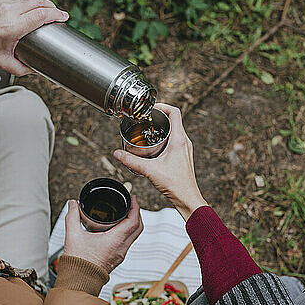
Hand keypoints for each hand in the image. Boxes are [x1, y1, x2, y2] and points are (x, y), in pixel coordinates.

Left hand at [0, 0, 68, 75]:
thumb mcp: (4, 64)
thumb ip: (23, 69)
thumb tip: (38, 69)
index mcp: (14, 26)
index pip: (42, 15)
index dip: (56, 14)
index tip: (64, 17)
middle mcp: (8, 10)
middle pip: (38, 2)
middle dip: (51, 7)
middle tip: (56, 13)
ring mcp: (0, 0)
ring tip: (45, 6)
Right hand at [63, 197, 143, 272]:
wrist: (78, 282)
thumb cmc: (77, 263)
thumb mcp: (73, 236)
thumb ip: (72, 217)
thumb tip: (72, 204)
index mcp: (115, 241)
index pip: (133, 221)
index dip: (135, 207)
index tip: (132, 198)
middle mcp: (121, 248)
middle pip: (138, 228)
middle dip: (137, 213)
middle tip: (131, 203)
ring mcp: (120, 254)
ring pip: (134, 236)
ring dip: (133, 223)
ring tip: (126, 213)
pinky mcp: (117, 258)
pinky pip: (128, 242)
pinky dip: (128, 232)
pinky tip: (118, 228)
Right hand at [113, 103, 206, 220]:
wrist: (187, 198)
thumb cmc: (176, 185)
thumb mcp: (150, 170)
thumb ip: (132, 161)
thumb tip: (118, 154)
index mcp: (179, 140)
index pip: (175, 112)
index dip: (163, 105)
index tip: (151, 107)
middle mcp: (185, 142)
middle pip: (174, 119)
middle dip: (159, 116)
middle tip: (146, 118)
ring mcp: (185, 149)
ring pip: (175, 130)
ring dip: (162, 127)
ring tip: (149, 130)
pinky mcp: (183, 156)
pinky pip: (175, 140)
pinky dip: (165, 138)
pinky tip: (155, 146)